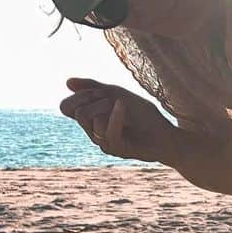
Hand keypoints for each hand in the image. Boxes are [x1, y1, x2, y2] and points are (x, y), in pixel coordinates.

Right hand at [60, 78, 175, 163]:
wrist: (166, 135)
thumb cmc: (143, 115)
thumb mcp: (117, 94)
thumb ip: (93, 87)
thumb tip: (67, 82)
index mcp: (91, 119)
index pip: (66, 107)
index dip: (79, 96)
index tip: (98, 91)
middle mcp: (93, 132)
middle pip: (77, 111)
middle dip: (94, 98)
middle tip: (113, 98)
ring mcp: (103, 142)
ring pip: (88, 118)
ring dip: (105, 106)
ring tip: (123, 106)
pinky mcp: (116, 150)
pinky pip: (105, 129)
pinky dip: (115, 114)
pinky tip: (123, 106)